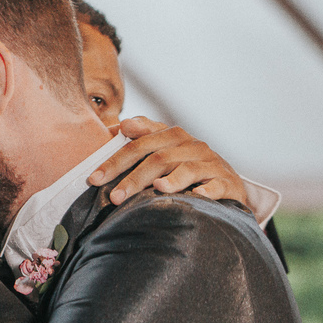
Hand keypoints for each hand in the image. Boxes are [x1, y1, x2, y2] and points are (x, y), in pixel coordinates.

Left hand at [87, 117, 247, 208]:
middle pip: (158, 158)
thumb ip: (142, 137)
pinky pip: (216, 185)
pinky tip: (195, 196)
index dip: (115, 160)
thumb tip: (120, 125)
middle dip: (133, 178)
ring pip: (186, 170)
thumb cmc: (187, 166)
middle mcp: (192, 146)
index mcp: (172, 136)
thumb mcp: (165, 149)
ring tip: (155, 190)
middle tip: (114, 197)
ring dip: (169, 182)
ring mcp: (211, 163)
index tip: (94, 178)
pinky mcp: (227, 182)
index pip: (139, 144)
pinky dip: (206, 191)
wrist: (228, 183)